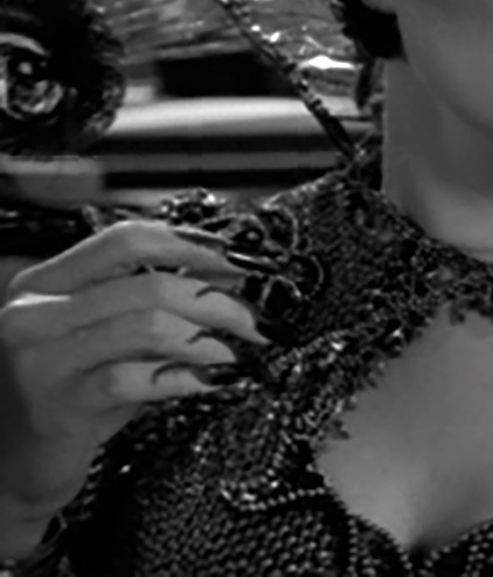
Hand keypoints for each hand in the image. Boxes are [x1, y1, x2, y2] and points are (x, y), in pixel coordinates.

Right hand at [0, 221, 266, 530]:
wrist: (12, 465)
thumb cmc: (69, 396)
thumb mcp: (107, 339)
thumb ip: (153, 304)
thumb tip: (227, 276)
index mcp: (44, 284)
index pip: (124, 240)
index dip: (188, 244)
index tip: (237, 260)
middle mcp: (33, 314)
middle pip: (146, 284)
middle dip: (214, 299)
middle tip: (254, 319)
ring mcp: (40, 359)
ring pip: (146, 325)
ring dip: (206, 338)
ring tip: (235, 352)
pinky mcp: (56, 404)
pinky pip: (135, 378)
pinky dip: (185, 377)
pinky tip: (211, 382)